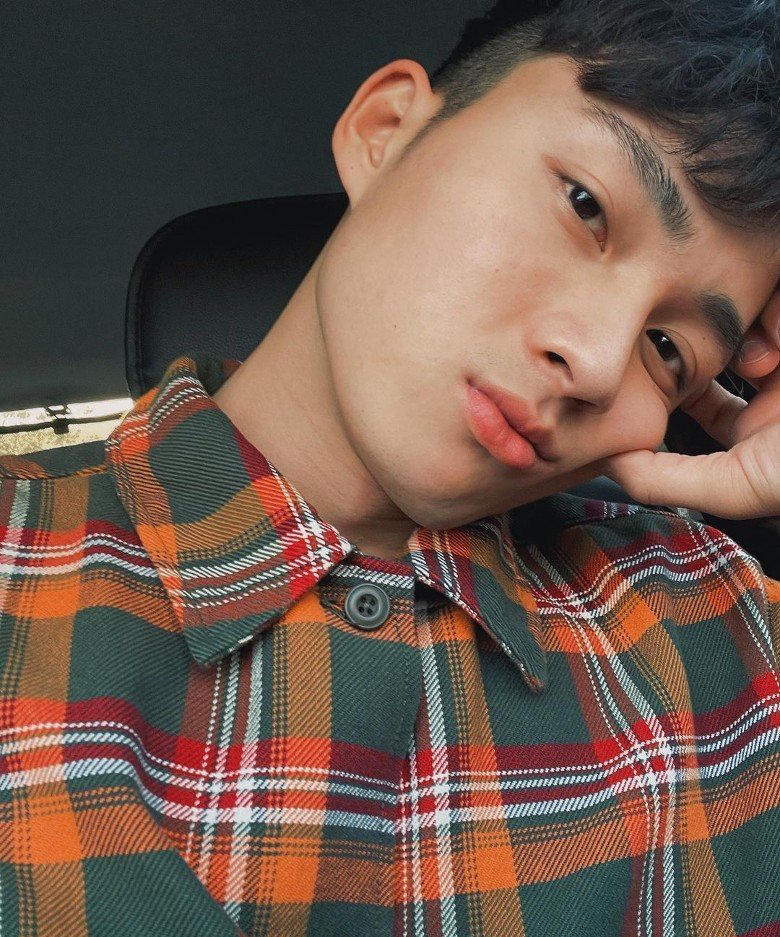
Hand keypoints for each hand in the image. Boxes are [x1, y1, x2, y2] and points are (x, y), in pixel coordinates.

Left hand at [595, 286, 779, 520]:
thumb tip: (612, 462)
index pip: (704, 397)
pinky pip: (779, 298)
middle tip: (709, 352)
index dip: (678, 381)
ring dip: (753, 329)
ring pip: (753, 318)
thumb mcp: (742, 485)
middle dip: (712, 343)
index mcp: (759, 428)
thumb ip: (670, 480)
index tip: (655, 368)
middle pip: (725, 348)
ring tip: (769, 359)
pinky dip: (775, 313)